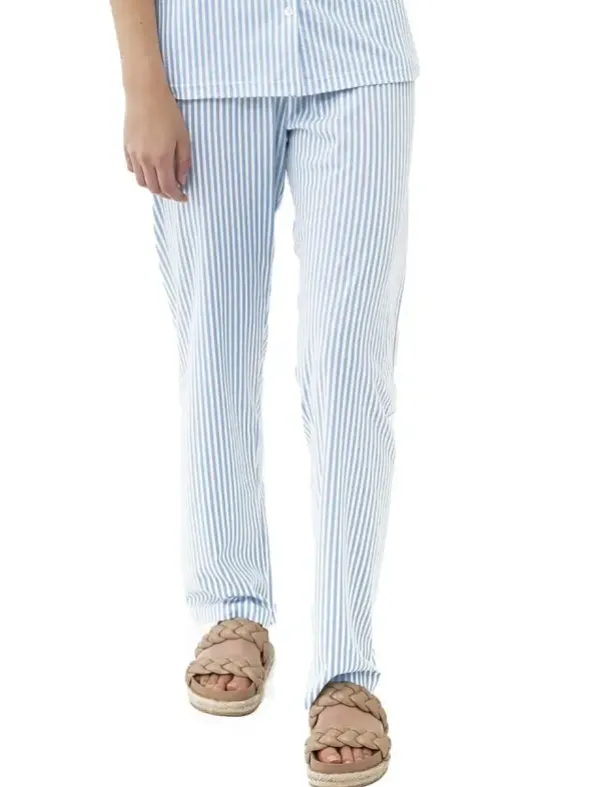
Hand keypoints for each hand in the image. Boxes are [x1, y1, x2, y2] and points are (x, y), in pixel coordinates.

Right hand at [124, 85, 190, 201]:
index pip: (168, 188)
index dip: (177, 196)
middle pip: (154, 188)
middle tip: (175, 191)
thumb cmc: (167, 113)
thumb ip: (183, 162)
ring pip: (141, 181)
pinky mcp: (126, 147)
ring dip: (153, 186)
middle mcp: (145, 160)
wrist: (145, 93)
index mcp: (161, 158)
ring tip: (162, 181)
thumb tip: (182, 180)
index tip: (183, 197)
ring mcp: (133, 154)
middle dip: (166, 194)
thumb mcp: (183, 138)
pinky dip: (141, 174)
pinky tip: (149, 169)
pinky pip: (132, 169)